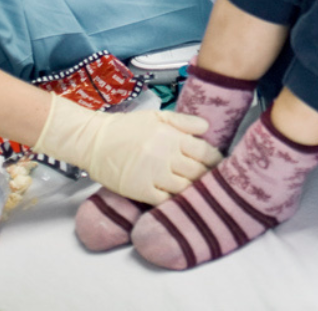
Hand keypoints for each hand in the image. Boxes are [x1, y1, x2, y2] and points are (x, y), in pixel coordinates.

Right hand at [33, 95, 220, 205]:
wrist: (96, 141)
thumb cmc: (128, 128)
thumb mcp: (157, 116)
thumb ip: (183, 121)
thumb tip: (207, 127)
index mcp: (172, 137)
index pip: (204, 152)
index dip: (216, 160)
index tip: (221, 165)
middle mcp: (166, 156)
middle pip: (198, 172)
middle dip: (209, 177)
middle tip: (216, 181)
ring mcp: (154, 175)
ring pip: (185, 188)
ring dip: (195, 190)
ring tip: (202, 192)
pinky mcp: (141, 191)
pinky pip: (165, 200)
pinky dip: (176, 202)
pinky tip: (181, 201)